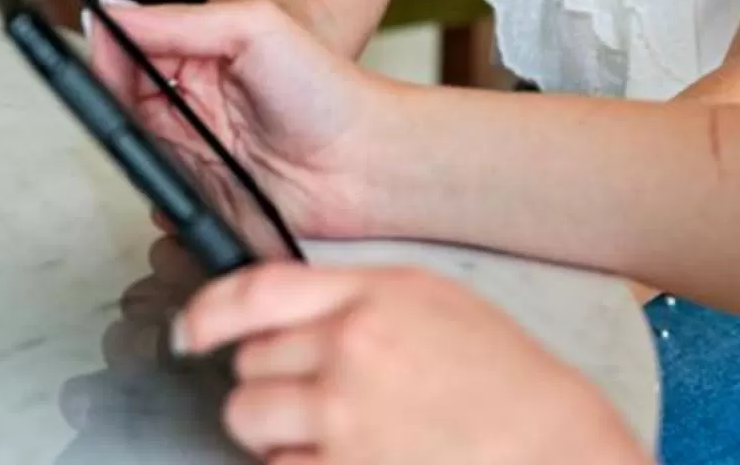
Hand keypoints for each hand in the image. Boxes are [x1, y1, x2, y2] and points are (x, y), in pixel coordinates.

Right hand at [86, 0, 401, 241]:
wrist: (370, 162)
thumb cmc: (327, 88)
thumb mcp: (254, 28)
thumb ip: (179, 20)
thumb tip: (114, 7)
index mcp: (203, 52)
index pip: (135, 47)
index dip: (111, 48)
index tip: (98, 43)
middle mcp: (196, 99)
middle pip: (126, 98)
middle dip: (116, 97)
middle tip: (123, 95)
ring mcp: (199, 147)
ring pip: (138, 146)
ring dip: (137, 145)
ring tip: (163, 137)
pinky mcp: (206, 193)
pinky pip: (162, 191)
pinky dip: (161, 188)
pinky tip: (173, 179)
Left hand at [176, 264, 642, 464]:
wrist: (549, 446)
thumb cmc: (503, 379)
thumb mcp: (434, 302)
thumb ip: (358, 297)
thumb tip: (284, 313)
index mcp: (373, 296)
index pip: (257, 291)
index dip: (209, 312)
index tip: (190, 330)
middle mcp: (350, 351)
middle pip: (250, 363)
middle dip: (268, 381)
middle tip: (312, 395)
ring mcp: (343, 420)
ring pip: (250, 419)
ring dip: (274, 430)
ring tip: (327, 432)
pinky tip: (341, 458)